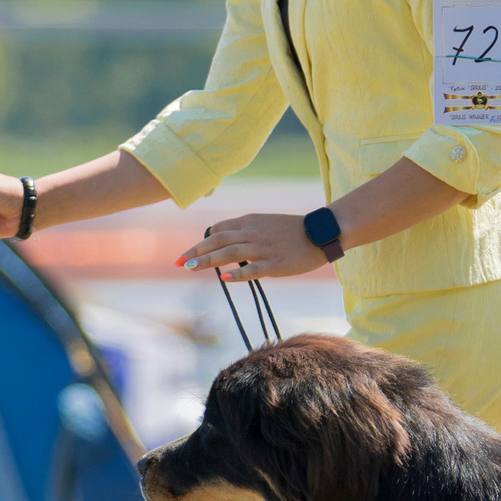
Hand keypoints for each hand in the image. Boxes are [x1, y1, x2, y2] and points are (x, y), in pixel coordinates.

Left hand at [178, 213, 327, 281]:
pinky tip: (225, 278)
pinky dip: (238, 273)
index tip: (188, 254)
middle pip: (218, 241)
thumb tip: (225, 246)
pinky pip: (253, 269)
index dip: (201, 242)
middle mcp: (252, 233)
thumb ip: (245, 232)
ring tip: (190, 268)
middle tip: (179, 262)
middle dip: (196, 251)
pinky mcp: (275, 264)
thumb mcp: (265, 224)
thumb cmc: (293, 231)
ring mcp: (263, 248)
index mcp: (249, 221)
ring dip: (207, 261)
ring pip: (229, 254)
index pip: (218, 230)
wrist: (320, 233)